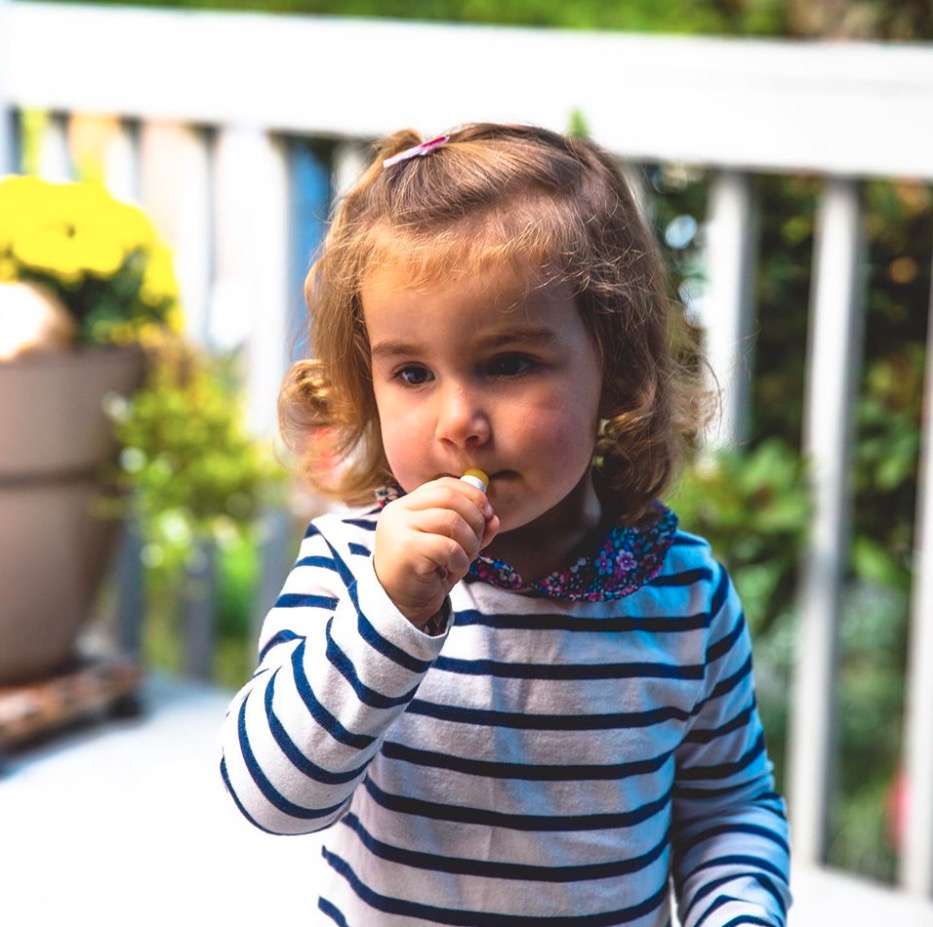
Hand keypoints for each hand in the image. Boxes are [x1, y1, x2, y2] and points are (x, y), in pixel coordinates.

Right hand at [373, 476, 500, 628]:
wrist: (400, 606)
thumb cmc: (426, 573)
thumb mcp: (451, 546)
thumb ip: (471, 529)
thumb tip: (494, 518)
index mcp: (406, 505)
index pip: (444, 485)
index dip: (472, 495)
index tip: (488, 513)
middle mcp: (399, 512)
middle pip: (449, 497)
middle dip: (475, 517)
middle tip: (478, 540)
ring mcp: (399, 529)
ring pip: (451, 520)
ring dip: (470, 541)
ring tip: (466, 558)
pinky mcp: (406, 550)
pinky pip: (448, 547)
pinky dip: (461, 560)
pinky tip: (454, 571)